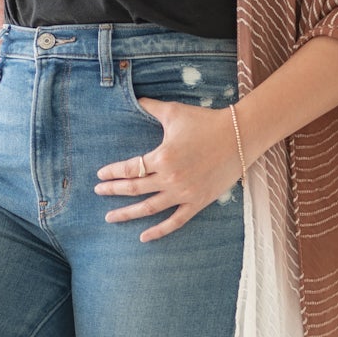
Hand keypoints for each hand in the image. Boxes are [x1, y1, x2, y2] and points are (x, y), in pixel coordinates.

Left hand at [96, 101, 243, 240]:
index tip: (100, 175)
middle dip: (113, 191)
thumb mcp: (174, 112)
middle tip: (98, 192)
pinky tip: (143, 237)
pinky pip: (175, 221)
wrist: (239, 136)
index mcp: (162, 157)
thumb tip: (136, 98)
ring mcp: (184, 193)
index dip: (112, 172)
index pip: (129, 168)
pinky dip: (158, 231)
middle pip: (134, 189)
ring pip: (149, 208)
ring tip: (110, 218)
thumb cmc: (206, 121)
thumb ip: (151, 107)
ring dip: (127, 214)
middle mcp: (170, 178)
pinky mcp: (197, 202)